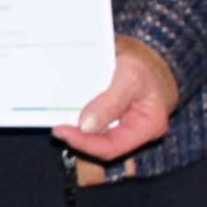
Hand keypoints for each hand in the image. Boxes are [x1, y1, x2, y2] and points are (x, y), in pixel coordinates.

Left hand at [57, 42, 176, 162]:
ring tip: (60, 123)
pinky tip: (69, 115)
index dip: (86, 144)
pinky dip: (82, 123)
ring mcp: (125, 128)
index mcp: (148, 126)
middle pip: (104, 146)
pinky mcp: (115, 120)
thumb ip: (110, 102)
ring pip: (98, 138)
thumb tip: (86, 126)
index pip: (113, 146)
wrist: (148, 59)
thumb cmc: (143, 66)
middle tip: (58, 129)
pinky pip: (97, 126)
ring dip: (79, 132)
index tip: (63, 132)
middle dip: (80, 139)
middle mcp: (137, 132)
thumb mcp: (129, 77)